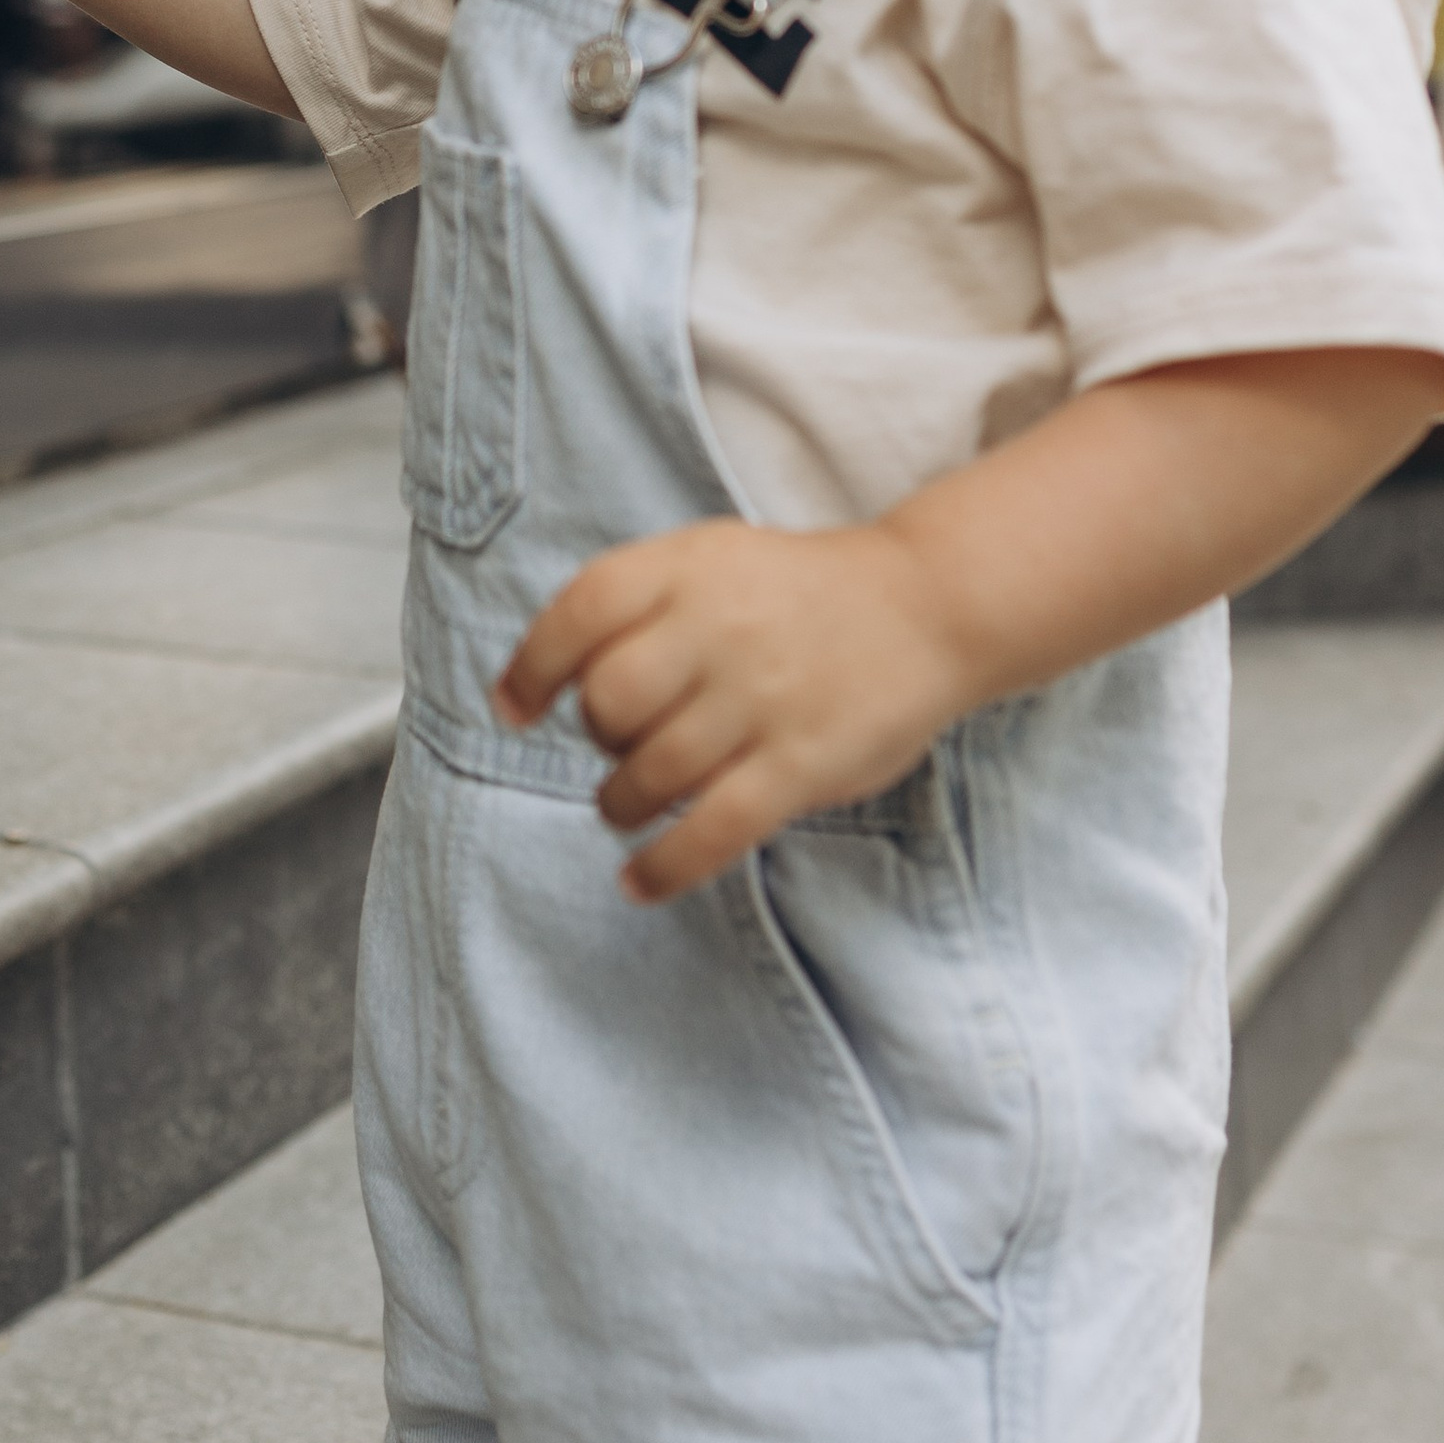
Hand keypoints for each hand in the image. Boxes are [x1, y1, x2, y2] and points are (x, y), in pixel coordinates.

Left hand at [494, 518, 960, 903]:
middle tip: (619, 745)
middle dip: (597, 737)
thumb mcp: (712, 559)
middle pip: (608, 701)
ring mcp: (762, 698)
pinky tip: (638, 883)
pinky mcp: (801, 765)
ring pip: (651, 773)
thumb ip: (637, 602)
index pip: (582, 611)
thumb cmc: (796, 594)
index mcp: (689, 566)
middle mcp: (720, 627)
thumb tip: (546, 677)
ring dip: (621, 803)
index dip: (533, 666)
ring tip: (628, 805)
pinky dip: (664, 868)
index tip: (515, 709)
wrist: (928, 606)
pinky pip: (712, 832)